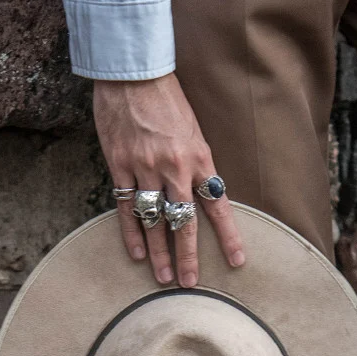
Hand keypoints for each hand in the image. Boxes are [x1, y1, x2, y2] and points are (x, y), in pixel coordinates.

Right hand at [93, 74, 244, 287]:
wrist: (133, 72)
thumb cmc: (166, 98)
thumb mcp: (193, 128)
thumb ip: (196, 161)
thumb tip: (201, 192)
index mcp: (199, 157)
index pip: (218, 204)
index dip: (227, 235)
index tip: (236, 261)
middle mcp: (174, 167)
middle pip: (184, 220)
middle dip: (188, 255)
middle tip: (189, 283)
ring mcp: (145, 167)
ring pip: (155, 219)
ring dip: (159, 251)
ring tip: (163, 277)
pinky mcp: (120, 164)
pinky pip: (127, 205)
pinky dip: (132, 231)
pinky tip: (137, 253)